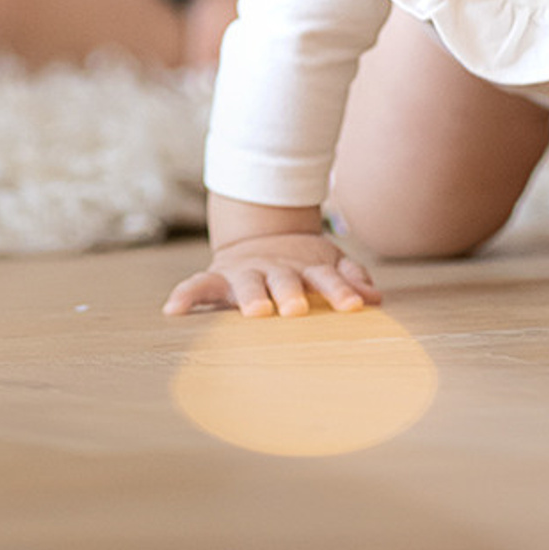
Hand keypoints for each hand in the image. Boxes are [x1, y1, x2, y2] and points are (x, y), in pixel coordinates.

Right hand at [164, 231, 380, 317]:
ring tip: (253, 312)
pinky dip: (185, 296)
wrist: (261, 237)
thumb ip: (350, 278)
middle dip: (291, 293)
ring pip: (248, 284)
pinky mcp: (218, 277)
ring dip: (250, 296)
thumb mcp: (329, 263)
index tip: (354, 307)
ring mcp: (246, 271)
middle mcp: (276, 268)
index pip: (327, 278)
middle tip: (297, 309)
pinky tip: (173, 311)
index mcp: (307, 267)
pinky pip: (197, 286)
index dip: (340, 292)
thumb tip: (375, 297)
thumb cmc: (303, 264)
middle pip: (285, 280)